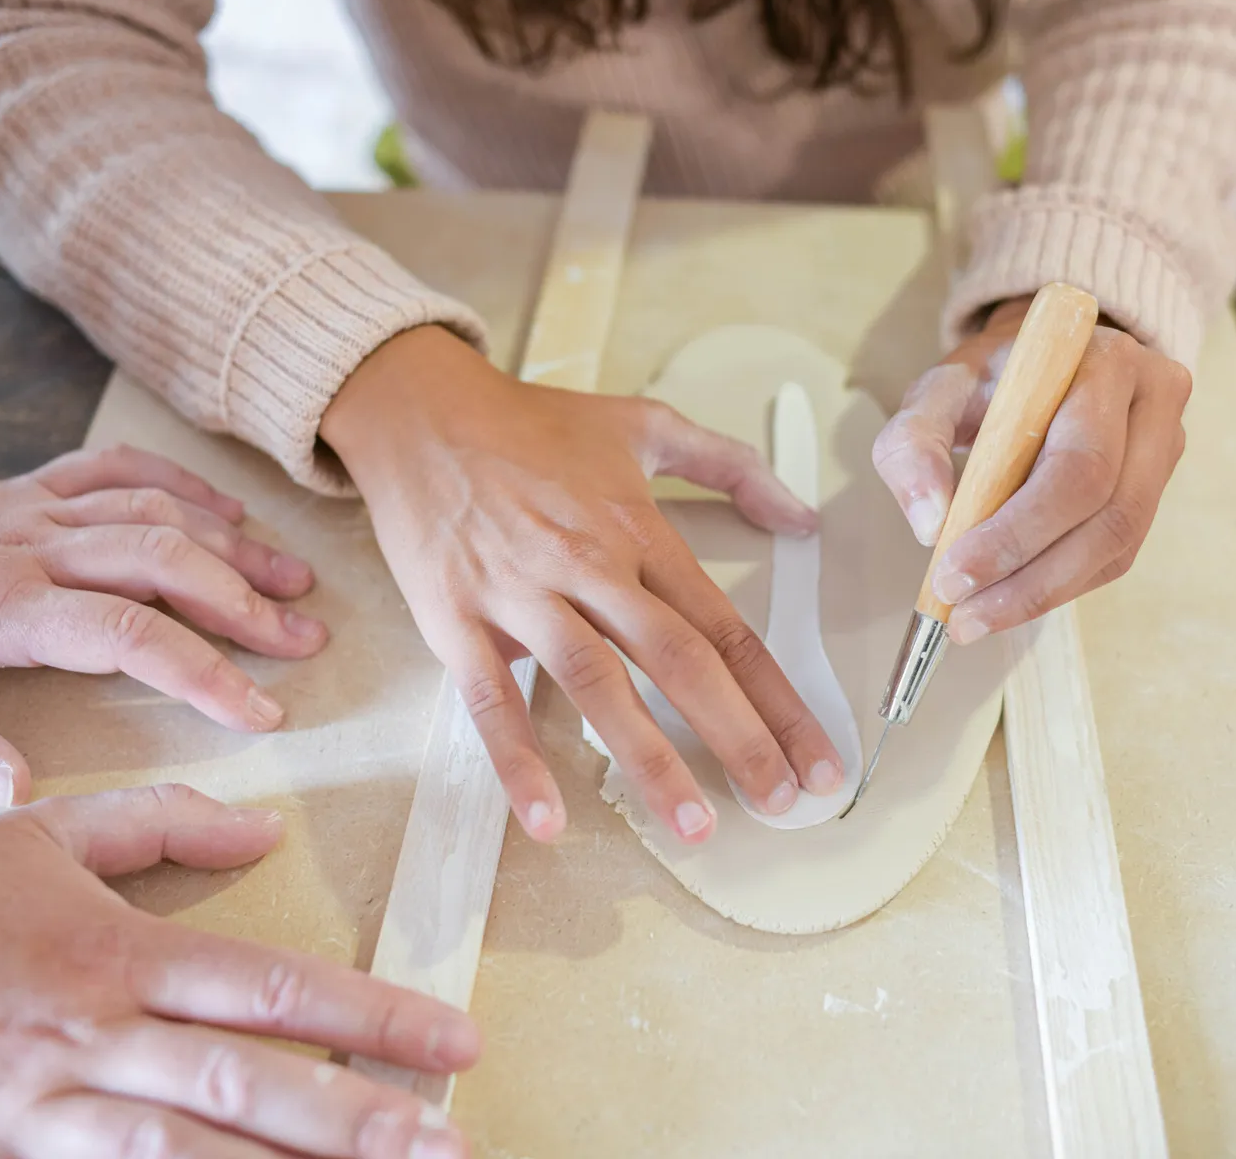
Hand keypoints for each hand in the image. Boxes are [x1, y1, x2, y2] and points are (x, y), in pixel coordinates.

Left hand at [0, 446, 326, 805]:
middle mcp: (27, 546)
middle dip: (247, 604)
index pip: (127, 634)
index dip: (204, 671)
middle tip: (305, 643)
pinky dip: (186, 485)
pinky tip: (231, 513)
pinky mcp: (26, 487)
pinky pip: (120, 469)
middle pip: (166, 560)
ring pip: (157, 511)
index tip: (260, 712)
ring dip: (234, 547)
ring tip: (296, 585)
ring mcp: (31, 507)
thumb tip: (22, 787)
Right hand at [0, 785, 476, 1157]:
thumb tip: (262, 828)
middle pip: (244, 1087)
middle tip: (449, 1144)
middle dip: (354, 1122)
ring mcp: (47, 1121)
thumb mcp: (38, 838)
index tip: (453, 1040)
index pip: (272, 987)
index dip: (371, 1017)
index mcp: (117, 955)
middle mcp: (95, 1043)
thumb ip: (158, 822)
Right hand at [321, 327, 844, 844]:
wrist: (418, 410)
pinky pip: (492, 697)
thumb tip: (802, 515)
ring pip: (597, 682)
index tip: (816, 754)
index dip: (778, 696)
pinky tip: (546, 817)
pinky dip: (518, 758)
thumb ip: (730, 465)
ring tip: (694, 825)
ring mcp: (523, 594)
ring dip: (648, 757)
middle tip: (781, 800)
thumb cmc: (530, 425)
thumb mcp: (643, 423)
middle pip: (678, 659)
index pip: (724, 627)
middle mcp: (590, 565)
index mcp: (639, 531)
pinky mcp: (458, 618)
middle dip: (738, 735)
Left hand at [873, 295, 1190, 642]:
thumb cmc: (990, 376)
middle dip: (1031, 578)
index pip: (1077, 465)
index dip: (1018, 531)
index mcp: (1105, 364)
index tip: (954, 574)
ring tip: (978, 617)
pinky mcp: (1156, 487)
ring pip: (1119, 545)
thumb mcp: (937, 389)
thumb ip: (913, 444)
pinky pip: (1116, 555)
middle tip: (964, 615)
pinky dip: (1059, 585)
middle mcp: (1153, 402)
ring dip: (1044, 593)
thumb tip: (929, 526)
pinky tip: (1010, 598)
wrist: (1042, 358)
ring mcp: (1165, 447)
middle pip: (1110, 514)